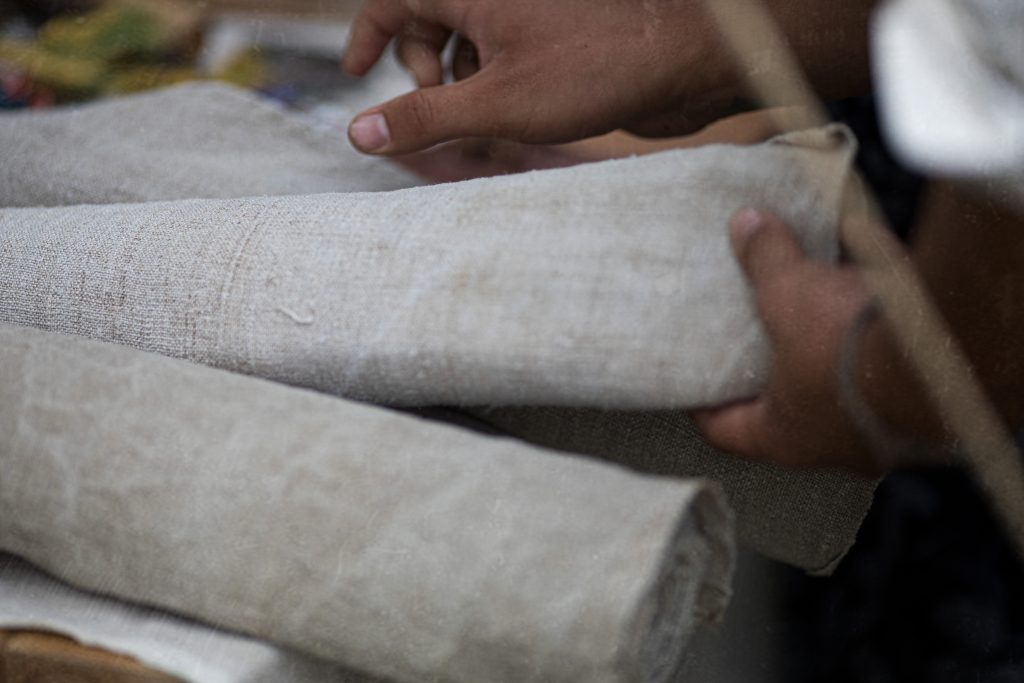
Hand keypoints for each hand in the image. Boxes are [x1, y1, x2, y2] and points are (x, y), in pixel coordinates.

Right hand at [341, 0, 738, 154]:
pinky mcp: (556, 31)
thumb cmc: (596, 67)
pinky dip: (493, 79)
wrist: (684, 59)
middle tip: (440, 106)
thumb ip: (422, 117)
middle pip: (428, 17)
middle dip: (421, 66)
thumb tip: (359, 134)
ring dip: (459, 79)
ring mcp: (528, 9)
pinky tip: (515, 112)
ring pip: (468, 36)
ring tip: (485, 116)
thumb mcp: (494, 101)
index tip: (354, 74)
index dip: (368, 33)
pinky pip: (503, 49)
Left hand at [692, 209, 909, 474]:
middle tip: (751, 348)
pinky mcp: (920, 403)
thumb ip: (765, 261)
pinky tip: (869, 308)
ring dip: (825, 363)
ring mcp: (881, 430)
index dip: (704, 407)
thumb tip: (744, 225)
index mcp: (785, 437)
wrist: (949, 351)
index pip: (725, 432)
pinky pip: (882, 375)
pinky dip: (870, 346)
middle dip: (769, 380)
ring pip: (838, 397)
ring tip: (811, 323)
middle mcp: (833, 445)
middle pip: (785, 415)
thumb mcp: (791, 293)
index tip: (691, 386)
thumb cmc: (849, 345)